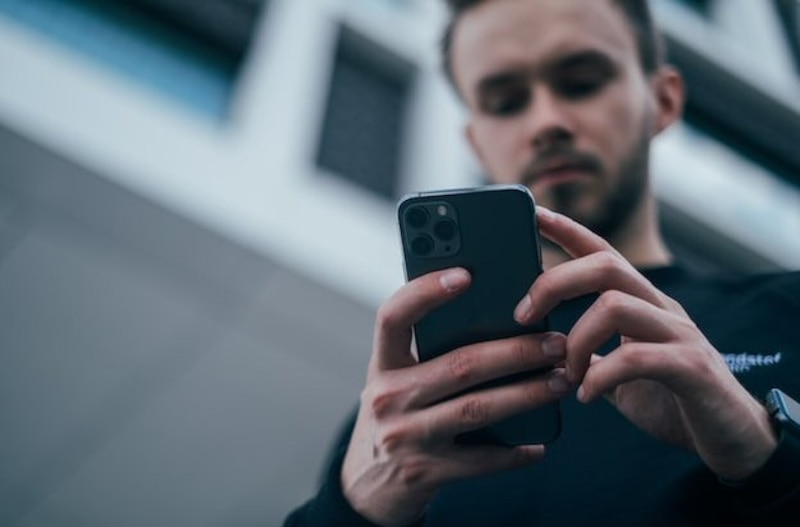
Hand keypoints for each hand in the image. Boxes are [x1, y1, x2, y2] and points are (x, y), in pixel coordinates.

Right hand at [341, 268, 567, 526]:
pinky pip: (480, 460)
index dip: (425, 292)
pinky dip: (514, 452)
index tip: (466, 273)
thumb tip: (500, 317)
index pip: (393, 316)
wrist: (368, 484)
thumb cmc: (398, 414)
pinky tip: (539, 443)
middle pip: (459, 364)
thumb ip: (429, 351)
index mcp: (382, 364)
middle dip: (516, 350)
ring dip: (527, 393)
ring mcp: (405, 437)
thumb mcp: (398, 379)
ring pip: (477, 408)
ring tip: (561, 380)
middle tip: (556, 342)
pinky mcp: (424, 473)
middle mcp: (387, 397)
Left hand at [514, 207, 777, 480]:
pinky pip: (636, 358)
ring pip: (615, 305)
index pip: (602, 253)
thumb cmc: (673, 402)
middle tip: (522, 316)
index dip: (568, 231)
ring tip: (565, 374)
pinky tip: (587, 397)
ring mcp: (680, 335)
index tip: (534, 213)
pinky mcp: (692, 368)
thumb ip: (591, 355)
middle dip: (554, 283)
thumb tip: (545, 348)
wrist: (734, 440)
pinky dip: (600, 377)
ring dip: (576, 341)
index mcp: (643, 304)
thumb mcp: (621, 373)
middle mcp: (662, 309)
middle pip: (605, 265)